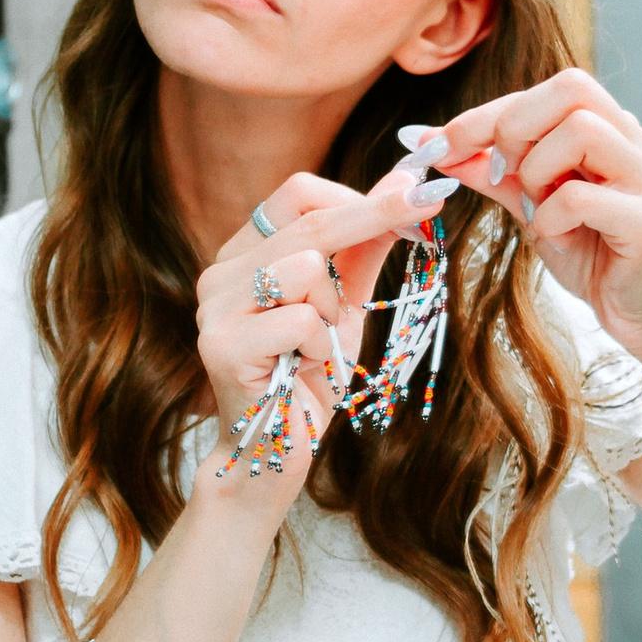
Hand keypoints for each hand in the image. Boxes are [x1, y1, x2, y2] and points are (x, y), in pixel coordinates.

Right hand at [192, 170, 411, 505]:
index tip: (411, 198)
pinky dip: (320, 347)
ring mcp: (214, 309)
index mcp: (244, 256)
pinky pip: (301, 319)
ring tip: (316, 347)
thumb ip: (365, 249)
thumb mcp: (346, 306)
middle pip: (308, 221)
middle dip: (374, 214)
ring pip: (306, 267)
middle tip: (427, 201)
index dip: (356, 194)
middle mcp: (220, 274)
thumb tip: (403, 187)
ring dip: (334, 311)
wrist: (275, 455)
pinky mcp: (222, 346)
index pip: (297, 195)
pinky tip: (302, 370)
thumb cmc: (308, 379)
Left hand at [428, 68, 641, 358]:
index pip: (545, 91)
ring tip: (538, 210)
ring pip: (582, 130)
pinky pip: (581, 198)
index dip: (486, 112)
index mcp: (607, 129)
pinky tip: (556, 240)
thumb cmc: (591, 253)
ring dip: (537, 172)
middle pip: (572, 87)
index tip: (441, 143)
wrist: (641, 314)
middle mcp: (632, 142)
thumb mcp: (531, 205)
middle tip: (502, 174)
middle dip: (515, 127)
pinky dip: (550, 219)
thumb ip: (490, 171)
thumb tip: (432, 142)